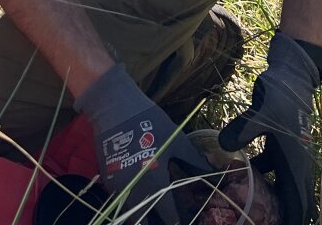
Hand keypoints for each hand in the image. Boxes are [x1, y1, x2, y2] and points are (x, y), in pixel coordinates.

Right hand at [75, 63, 210, 224]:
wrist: (115, 108)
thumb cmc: (149, 123)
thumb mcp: (176, 141)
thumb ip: (193, 161)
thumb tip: (213, 171)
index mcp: (155, 184)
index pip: (170, 216)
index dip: (179, 220)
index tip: (187, 220)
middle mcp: (136, 191)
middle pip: (146, 222)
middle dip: (157, 222)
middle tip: (168, 217)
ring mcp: (119, 188)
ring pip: (132, 215)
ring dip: (144, 216)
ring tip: (155, 211)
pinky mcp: (109, 181)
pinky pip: (122, 202)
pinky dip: (132, 205)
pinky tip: (141, 198)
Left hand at [218, 32, 321, 223]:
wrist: (291, 73)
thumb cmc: (282, 94)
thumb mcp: (261, 113)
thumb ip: (243, 131)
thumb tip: (223, 145)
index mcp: (296, 159)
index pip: (298, 198)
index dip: (294, 216)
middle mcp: (295, 160)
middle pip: (291, 195)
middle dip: (283, 213)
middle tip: (265, 223)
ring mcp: (288, 151)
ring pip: (280, 182)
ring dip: (271, 197)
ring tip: (255, 212)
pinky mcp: (279, 142)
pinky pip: (269, 167)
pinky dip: (259, 176)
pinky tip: (241, 179)